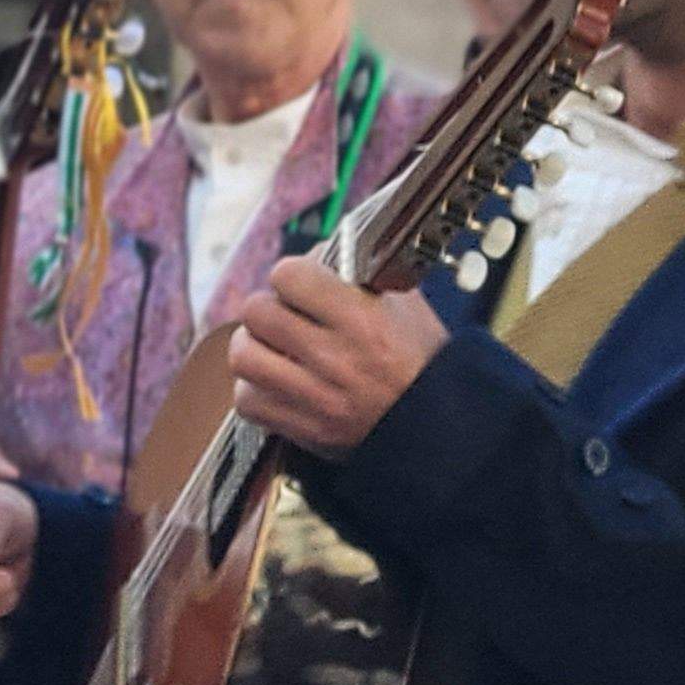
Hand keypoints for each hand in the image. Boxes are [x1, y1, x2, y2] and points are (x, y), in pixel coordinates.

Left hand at [226, 256, 447, 460]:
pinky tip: (276, 382)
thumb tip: (318, 255)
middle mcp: (335, 358)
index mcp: (362, 320)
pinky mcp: (304, 428)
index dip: (291, 275)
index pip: (289, 275)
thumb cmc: (425, 365)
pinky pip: (247, 402)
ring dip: (253, 346)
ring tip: (271, 347)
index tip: (299, 284)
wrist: (441, 428)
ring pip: (243, 357)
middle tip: (282, 314)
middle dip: (268, 307)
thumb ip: (361, 275)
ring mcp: (316, 397)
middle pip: (257, 312)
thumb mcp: (406, 306)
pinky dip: (254, 389)